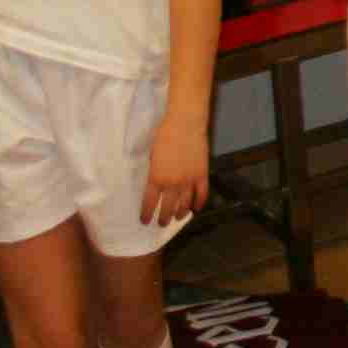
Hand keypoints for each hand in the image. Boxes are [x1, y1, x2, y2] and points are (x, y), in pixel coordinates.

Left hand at [141, 111, 209, 227]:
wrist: (185, 124)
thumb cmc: (164, 135)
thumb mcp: (152, 156)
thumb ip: (154, 172)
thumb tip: (155, 183)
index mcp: (156, 178)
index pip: (149, 202)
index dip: (146, 213)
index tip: (145, 221)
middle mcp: (172, 184)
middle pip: (167, 207)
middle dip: (163, 218)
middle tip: (161, 223)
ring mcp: (189, 181)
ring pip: (184, 204)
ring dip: (180, 213)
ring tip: (177, 218)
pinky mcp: (202, 175)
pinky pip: (202, 194)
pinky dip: (199, 203)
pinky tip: (195, 209)